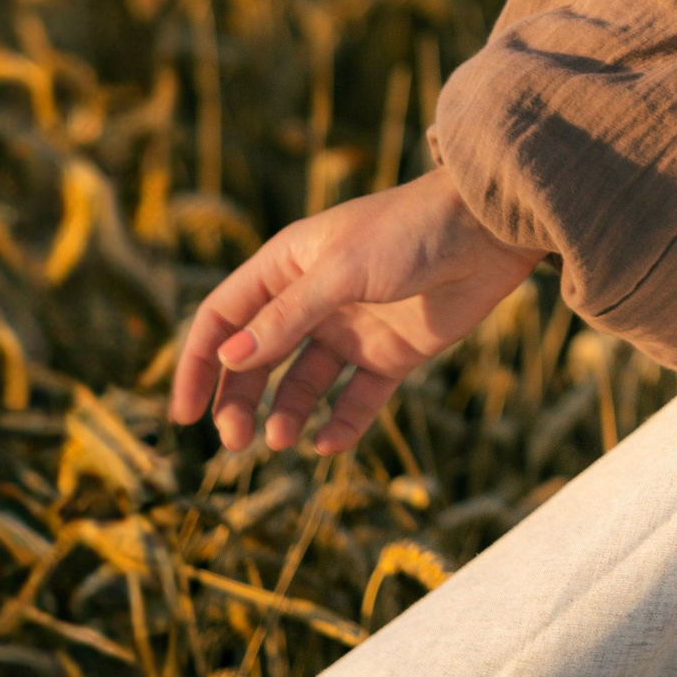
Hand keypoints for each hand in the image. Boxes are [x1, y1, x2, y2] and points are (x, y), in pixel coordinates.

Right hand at [170, 172, 542, 457]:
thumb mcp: (342, 270)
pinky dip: (340, 425)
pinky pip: (356, 399)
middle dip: (240, 401)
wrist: (491, 231)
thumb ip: (288, 317)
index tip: (185, 414)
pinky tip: (327, 445)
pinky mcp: (394, 354)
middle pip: (257, 360)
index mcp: (288, 265)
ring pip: (302, 385)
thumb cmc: (412, 232)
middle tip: (235, 442)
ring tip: (282, 440)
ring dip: (285, 415)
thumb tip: (230, 360)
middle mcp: (314, 299)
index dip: (200, 363)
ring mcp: (353, 328)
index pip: (223, 318)